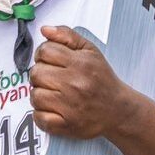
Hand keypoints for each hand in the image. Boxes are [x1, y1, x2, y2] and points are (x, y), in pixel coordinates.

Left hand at [28, 25, 134, 139]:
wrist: (118, 110)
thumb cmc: (102, 80)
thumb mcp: (90, 51)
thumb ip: (67, 36)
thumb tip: (45, 30)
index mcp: (80, 63)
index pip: (45, 51)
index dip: (43, 54)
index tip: (49, 60)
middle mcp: (75, 84)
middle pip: (36, 73)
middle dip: (41, 74)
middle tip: (51, 78)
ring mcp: (70, 106)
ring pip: (35, 95)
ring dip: (40, 94)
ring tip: (52, 94)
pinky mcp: (67, 125)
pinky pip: (39, 118)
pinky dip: (41, 115)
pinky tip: (52, 109)